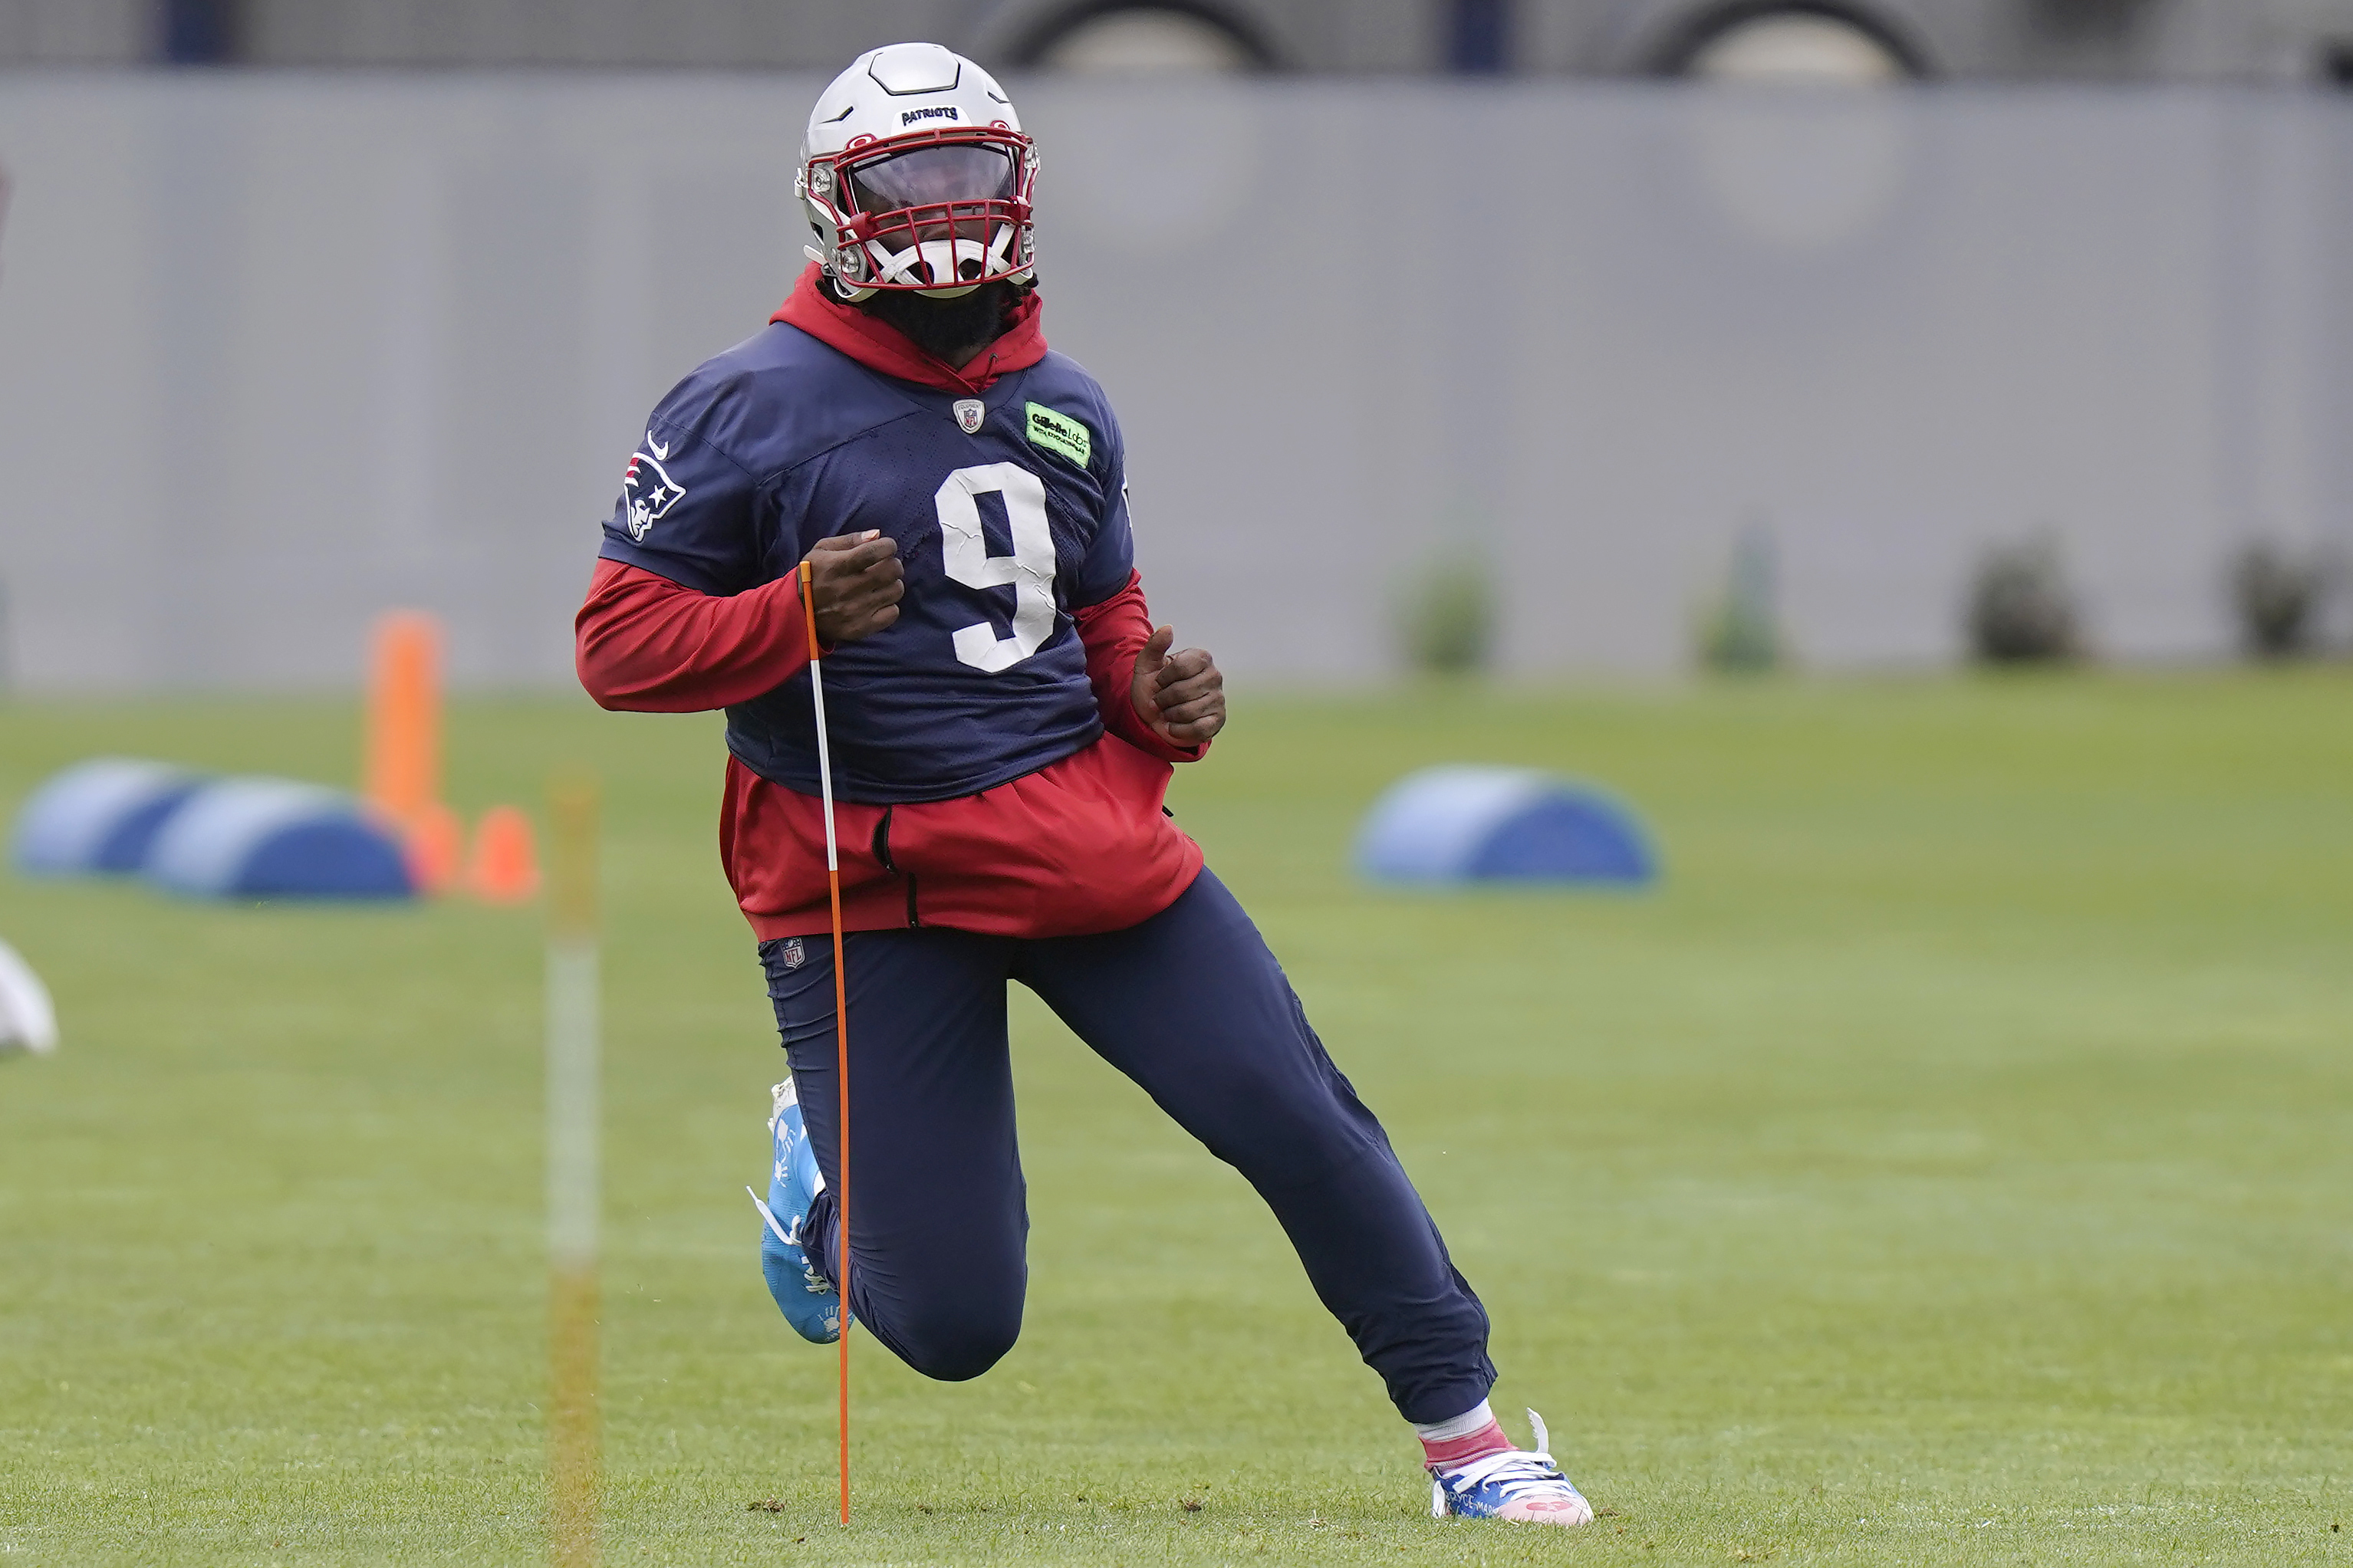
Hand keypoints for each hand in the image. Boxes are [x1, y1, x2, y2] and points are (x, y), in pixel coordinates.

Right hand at [804, 530, 902, 644]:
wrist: (797, 611)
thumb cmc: (812, 575)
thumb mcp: (822, 550)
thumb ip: (850, 540)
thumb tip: (877, 535)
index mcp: (837, 566)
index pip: (875, 552)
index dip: (888, 546)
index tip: (886, 547)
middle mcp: (847, 589)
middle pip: (891, 571)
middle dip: (893, 564)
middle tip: (886, 565)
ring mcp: (855, 611)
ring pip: (895, 591)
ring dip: (892, 584)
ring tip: (880, 584)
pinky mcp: (860, 628)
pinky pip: (892, 613)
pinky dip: (889, 605)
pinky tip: (877, 601)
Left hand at [1131, 625, 1224, 746]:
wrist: (1153, 717)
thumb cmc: (1152, 688)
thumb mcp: (1146, 666)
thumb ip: (1155, 646)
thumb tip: (1168, 628)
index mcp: (1200, 657)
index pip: (1180, 668)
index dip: (1162, 680)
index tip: (1158, 683)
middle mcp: (1214, 675)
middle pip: (1182, 691)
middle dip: (1163, 700)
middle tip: (1160, 701)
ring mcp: (1219, 698)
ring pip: (1188, 711)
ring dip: (1169, 715)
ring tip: (1168, 712)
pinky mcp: (1218, 720)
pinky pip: (1197, 728)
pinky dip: (1178, 730)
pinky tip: (1174, 726)